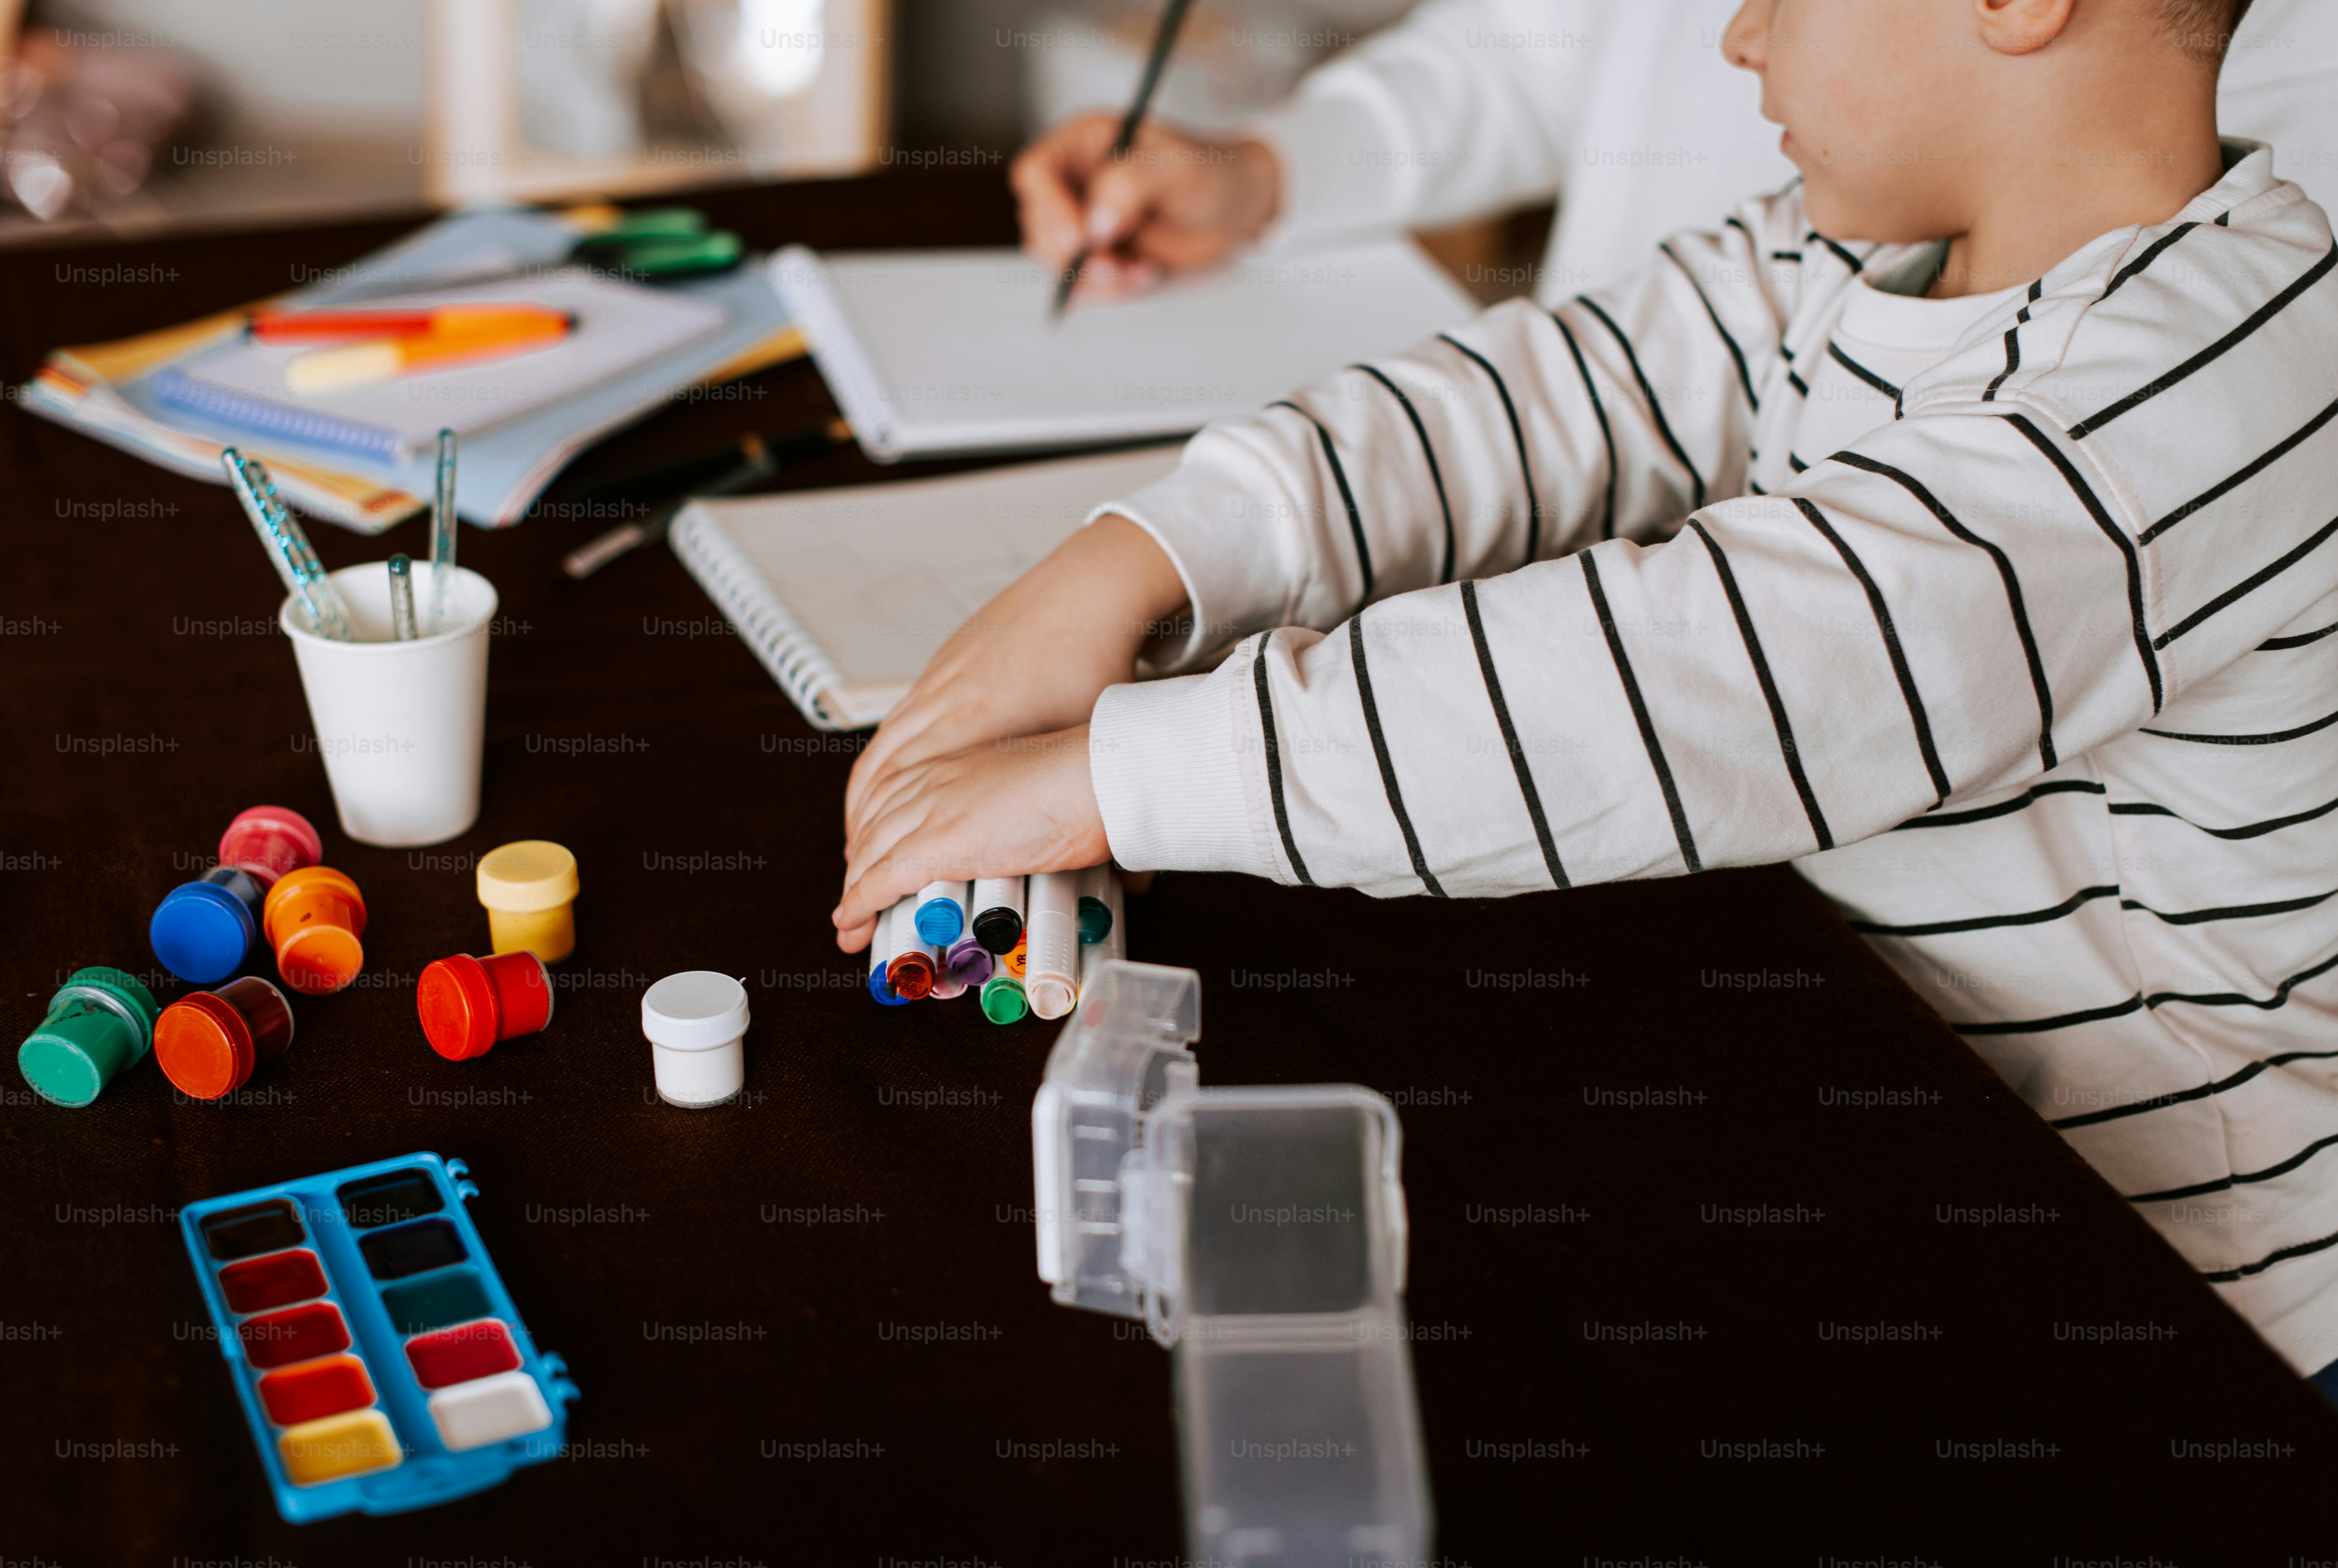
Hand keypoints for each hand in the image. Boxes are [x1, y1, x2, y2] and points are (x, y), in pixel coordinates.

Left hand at [834, 726, 1106, 951]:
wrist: (1095, 777)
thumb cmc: (1080, 782)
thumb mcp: (1028, 790)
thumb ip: (1015, 814)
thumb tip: (1037, 842)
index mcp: (952, 768)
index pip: (889, 802)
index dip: (873, 837)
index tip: (869, 864)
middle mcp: (931, 784)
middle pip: (871, 830)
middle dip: (857, 869)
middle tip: (853, 903)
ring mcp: (930, 813)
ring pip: (869, 857)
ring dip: (853, 895)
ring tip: (850, 926)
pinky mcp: (937, 845)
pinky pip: (880, 880)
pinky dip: (859, 904)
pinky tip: (851, 923)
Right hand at [843, 514, 1187, 852]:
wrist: (1090, 586)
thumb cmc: (1091, 655)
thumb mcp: (1079, 743)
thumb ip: (1078, 797)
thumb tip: (1114, 858)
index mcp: (970, 726)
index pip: (897, 795)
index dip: (879, 840)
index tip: (871, 873)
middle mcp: (944, 702)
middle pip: (877, 775)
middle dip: (862, 826)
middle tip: (859, 862)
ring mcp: (941, 678)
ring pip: (883, 745)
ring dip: (869, 791)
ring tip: (866, 826)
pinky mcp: (949, 659)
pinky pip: (899, 716)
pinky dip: (887, 752)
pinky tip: (898, 768)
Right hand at [1011, 112, 1280, 299]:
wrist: (1238, 209)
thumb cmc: (1213, 174)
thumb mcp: (1178, 168)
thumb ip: (1132, 183)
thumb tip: (1095, 222)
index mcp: (1086, 142)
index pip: (1037, 172)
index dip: (1050, 208)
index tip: (1083, 239)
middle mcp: (1077, 178)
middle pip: (1038, 221)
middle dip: (1073, 253)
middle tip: (1115, 264)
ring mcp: (1085, 217)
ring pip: (1054, 256)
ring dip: (1092, 275)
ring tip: (1138, 269)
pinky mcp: (1100, 251)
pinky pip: (1080, 278)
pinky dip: (1107, 286)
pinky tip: (1143, 273)